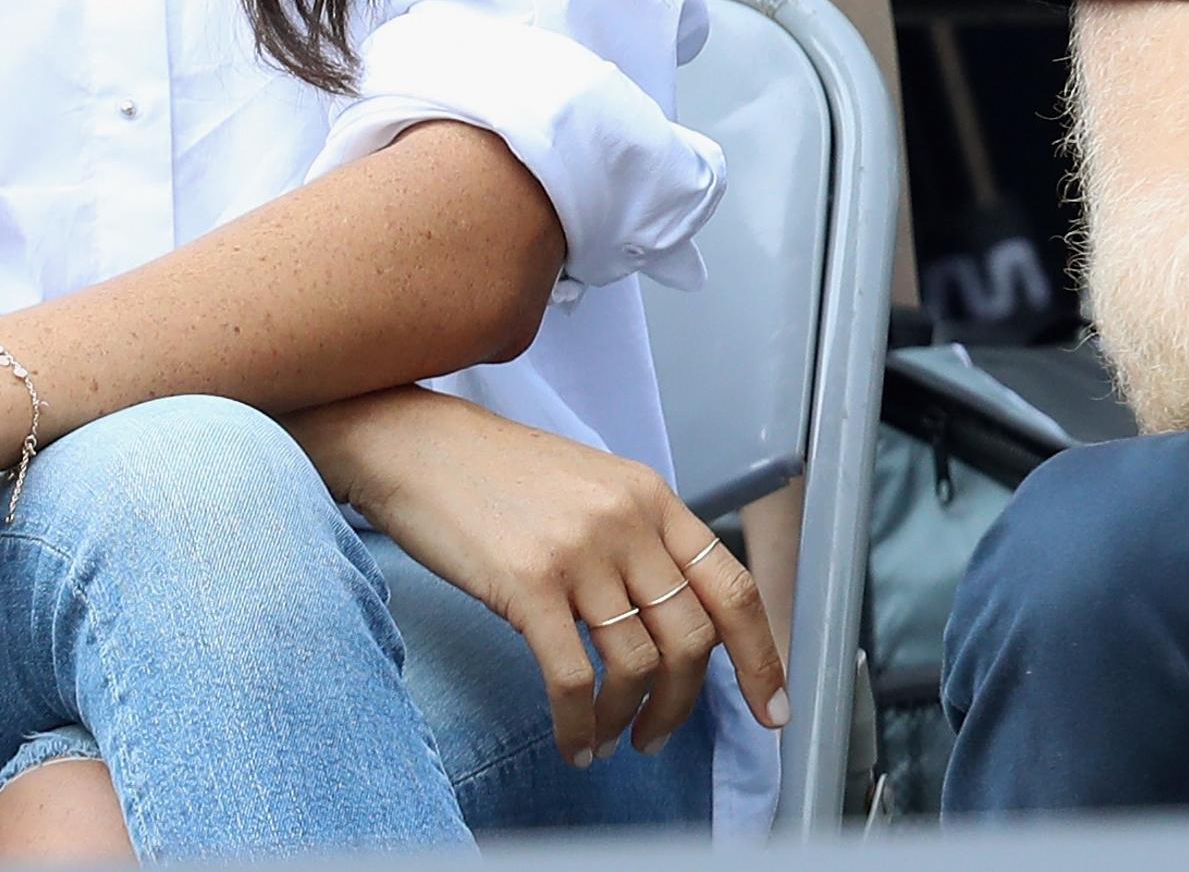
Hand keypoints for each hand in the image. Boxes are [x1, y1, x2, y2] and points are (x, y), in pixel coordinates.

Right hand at [301, 388, 786, 765]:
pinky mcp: (529, 583)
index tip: (770, 708)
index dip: (761, 655)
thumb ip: (639, 543)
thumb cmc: (499, 477)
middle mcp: (628, 520)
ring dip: (627, 719)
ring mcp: (580, 551)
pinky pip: (574, 677)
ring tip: (608, 739)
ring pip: (637, 665)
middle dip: (684, 704)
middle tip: (658, 736)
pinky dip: (580, 724)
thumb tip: (676, 624)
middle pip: (692, 637)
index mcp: (653, 497)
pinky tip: (575, 741)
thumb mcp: (592, 490)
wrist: (418, 447)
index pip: (732, 586)